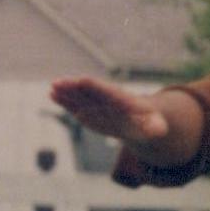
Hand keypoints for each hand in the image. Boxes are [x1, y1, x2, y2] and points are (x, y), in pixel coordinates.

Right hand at [46, 75, 171, 147]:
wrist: (141, 122)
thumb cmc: (150, 124)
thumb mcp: (156, 127)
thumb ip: (155, 127)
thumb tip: (157, 130)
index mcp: (122, 101)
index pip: (107, 92)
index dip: (95, 87)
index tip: (81, 80)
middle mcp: (107, 100)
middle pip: (88, 91)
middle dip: (74, 86)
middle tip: (59, 81)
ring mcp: (96, 105)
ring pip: (79, 96)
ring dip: (65, 92)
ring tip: (52, 86)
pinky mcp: (88, 112)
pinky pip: (74, 105)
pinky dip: (64, 100)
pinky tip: (52, 94)